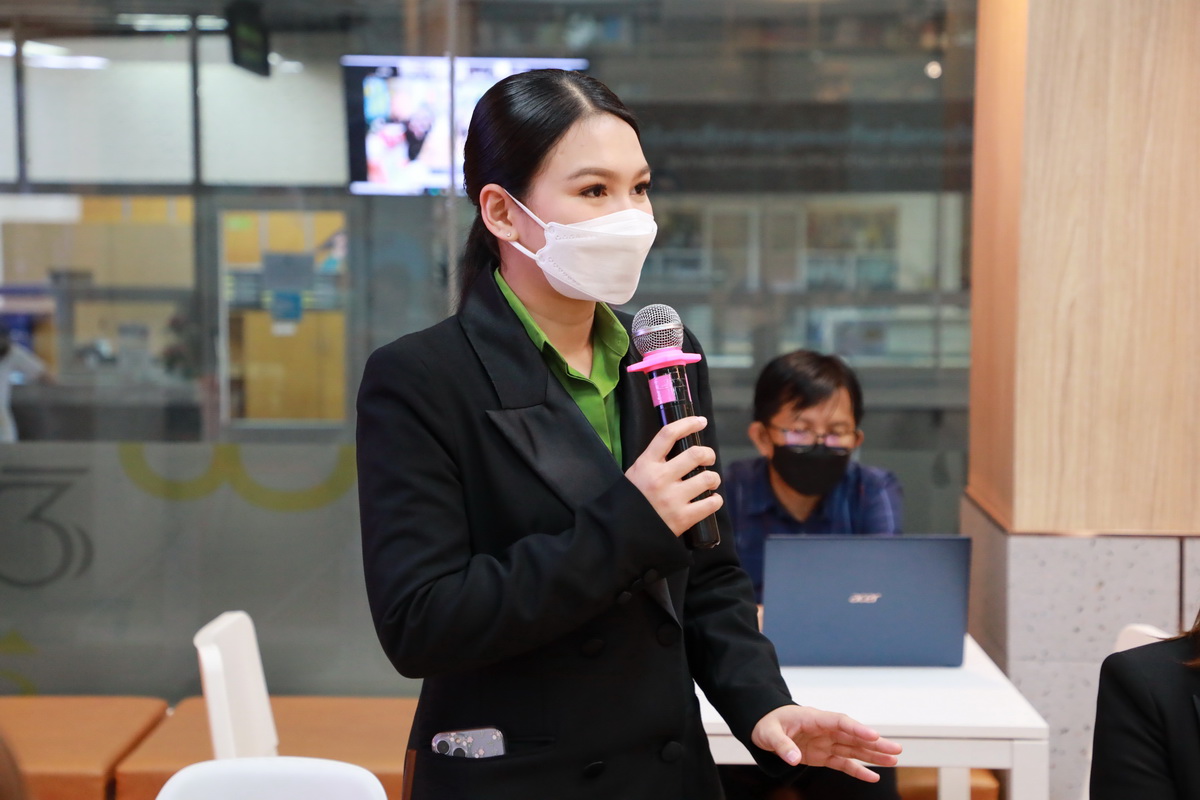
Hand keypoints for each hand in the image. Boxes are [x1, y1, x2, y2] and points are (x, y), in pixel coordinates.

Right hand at [624, 416, 722, 536]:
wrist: (623, 535)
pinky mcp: (683, 518)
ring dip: (713, 478)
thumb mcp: (634, 475)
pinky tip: (710, 501)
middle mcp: (660, 478)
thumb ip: (653, 462)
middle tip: (708, 459)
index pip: (668, 434)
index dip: (688, 423)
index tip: (701, 421)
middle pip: (695, 454)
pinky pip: (712, 503)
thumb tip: (677, 448)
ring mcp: (672, 499)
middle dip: (708, 454)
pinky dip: (715, 500)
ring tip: (709, 482)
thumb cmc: (631, 502)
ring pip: (708, 478)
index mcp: (646, 464)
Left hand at [751, 705, 901, 780]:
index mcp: (814, 718)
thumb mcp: (769, 733)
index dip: (857, 728)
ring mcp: (825, 742)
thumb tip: (793, 758)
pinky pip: (843, 763)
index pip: (840, 721)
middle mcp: (824, 730)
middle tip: (897, 750)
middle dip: (875, 743)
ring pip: (853, 749)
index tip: (874, 735)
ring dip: (873, 755)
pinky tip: (873, 777)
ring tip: (894, 760)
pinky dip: (858, 770)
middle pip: (854, 736)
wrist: (763, 726)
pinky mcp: (823, 755)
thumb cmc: (767, 723)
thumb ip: (781, 745)